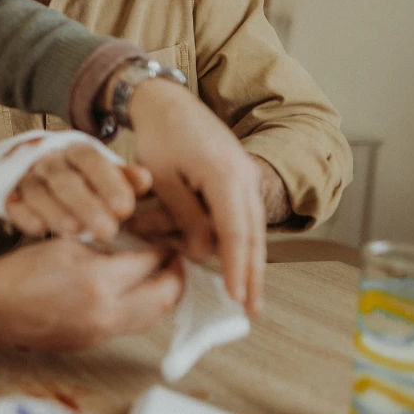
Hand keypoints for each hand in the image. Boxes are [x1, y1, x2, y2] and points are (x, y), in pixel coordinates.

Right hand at [0, 237, 182, 350]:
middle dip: (176, 276)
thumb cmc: (21, 270)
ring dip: (162, 296)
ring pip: (151, 317)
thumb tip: (134, 245)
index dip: (162, 249)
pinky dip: (141, 308)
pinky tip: (135, 292)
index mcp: (98, 282)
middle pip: (163, 298)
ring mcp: (100, 333)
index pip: (149, 263)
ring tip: (161, 275)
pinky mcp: (92, 343)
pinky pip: (130, 326)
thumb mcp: (66, 245)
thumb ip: (104, 246)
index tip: (166, 238)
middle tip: (176, 258)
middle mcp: (106, 313)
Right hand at [4, 143, 152, 240]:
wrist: (30, 175)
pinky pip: (14, 204)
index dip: (109, 182)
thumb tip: (146, 180)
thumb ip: (124, 179)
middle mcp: (50, 161)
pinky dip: (26, 216)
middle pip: (65, 178)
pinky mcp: (9, 195)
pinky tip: (41, 231)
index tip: (126, 209)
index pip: (92, 160)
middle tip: (107, 230)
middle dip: (86, 204)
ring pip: (38, 191)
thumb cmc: (81, 181)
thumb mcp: (105, 177)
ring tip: (76, 232)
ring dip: (57, 211)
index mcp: (76, 152)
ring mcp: (26, 178)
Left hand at [124, 77, 265, 313]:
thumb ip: (185, 216)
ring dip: (252, 262)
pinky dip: (244, 242)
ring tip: (250, 296)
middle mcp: (244, 177)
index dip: (237, 268)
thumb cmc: (159, 138)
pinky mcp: (241, 177)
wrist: (167, 102)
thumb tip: (205, 253)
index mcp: (224, 176)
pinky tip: (241, 265)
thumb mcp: (163, 179)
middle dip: (253, 275)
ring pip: (254, 228)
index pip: (235, 232)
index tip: (237, 298)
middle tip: (252, 310)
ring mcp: (246, 176)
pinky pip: (246, 216)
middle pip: (253, 235)